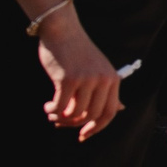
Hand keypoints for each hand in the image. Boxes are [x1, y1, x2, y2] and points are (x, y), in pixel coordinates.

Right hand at [35, 8, 123, 139]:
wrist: (62, 30)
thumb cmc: (78, 52)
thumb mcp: (99, 70)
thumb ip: (108, 90)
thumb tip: (120, 109)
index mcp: (113, 79)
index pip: (109, 113)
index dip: (96, 129)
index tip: (82, 136)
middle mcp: (103, 80)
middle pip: (91, 116)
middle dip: (74, 125)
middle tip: (59, 123)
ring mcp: (87, 80)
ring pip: (75, 114)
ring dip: (60, 118)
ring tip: (51, 113)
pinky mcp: (68, 79)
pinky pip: (60, 107)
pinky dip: (52, 111)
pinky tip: (47, 106)